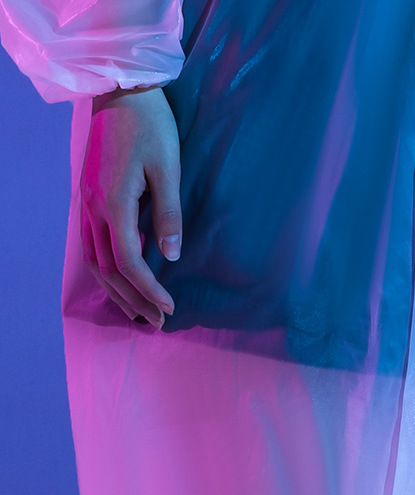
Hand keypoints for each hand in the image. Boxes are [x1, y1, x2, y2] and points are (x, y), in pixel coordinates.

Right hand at [80, 86, 181, 328]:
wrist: (119, 94)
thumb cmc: (151, 128)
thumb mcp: (168, 170)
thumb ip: (168, 215)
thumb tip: (171, 256)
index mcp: (113, 203)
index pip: (128, 262)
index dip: (149, 289)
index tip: (171, 307)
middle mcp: (92, 208)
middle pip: (108, 270)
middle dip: (133, 299)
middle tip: (158, 323)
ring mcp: (86, 204)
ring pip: (95, 261)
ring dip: (117, 291)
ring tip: (141, 313)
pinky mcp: (88, 199)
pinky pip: (92, 246)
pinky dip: (107, 271)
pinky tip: (123, 282)